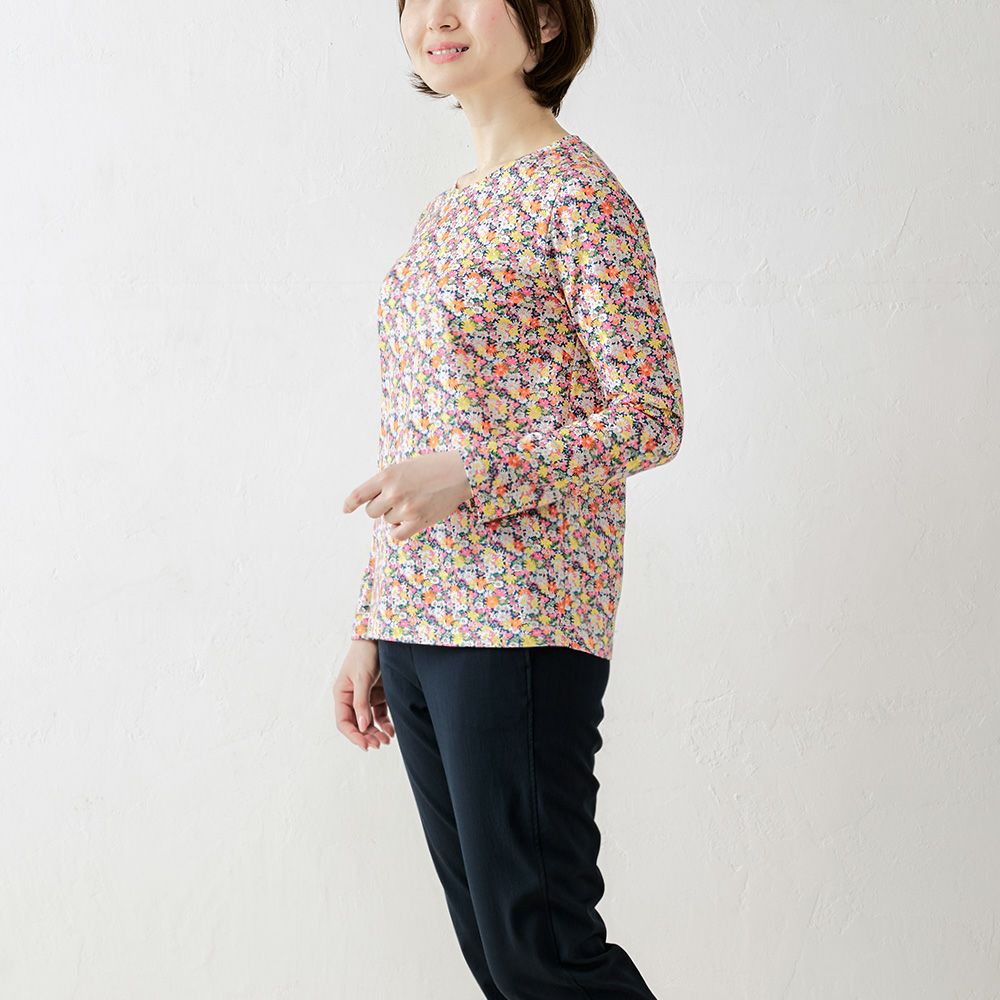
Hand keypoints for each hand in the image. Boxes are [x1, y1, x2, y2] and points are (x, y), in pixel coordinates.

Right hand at [332, 639, 394, 751]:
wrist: (380, 638)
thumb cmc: (365, 655)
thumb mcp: (362, 678)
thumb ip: (361, 702)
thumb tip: (362, 726)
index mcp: (341, 694)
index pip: (344, 722)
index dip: (353, 735)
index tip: (365, 745)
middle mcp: (351, 697)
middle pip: (357, 724)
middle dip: (367, 736)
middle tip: (379, 745)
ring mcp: (365, 696)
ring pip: (369, 721)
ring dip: (376, 732)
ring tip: (386, 741)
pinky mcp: (378, 693)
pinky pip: (379, 713)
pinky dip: (385, 723)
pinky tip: (391, 731)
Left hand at [342, 450, 472, 541]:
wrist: (460, 472)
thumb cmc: (432, 468)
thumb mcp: (404, 467)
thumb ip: (386, 482)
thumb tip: (372, 502)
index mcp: (387, 475)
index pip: (359, 494)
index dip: (350, 504)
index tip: (346, 510)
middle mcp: (393, 492)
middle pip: (372, 512)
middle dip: (382, 508)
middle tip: (400, 499)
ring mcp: (405, 507)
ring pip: (387, 521)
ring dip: (397, 516)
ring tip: (415, 502)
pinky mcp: (418, 521)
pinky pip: (397, 535)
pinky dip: (401, 530)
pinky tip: (411, 521)